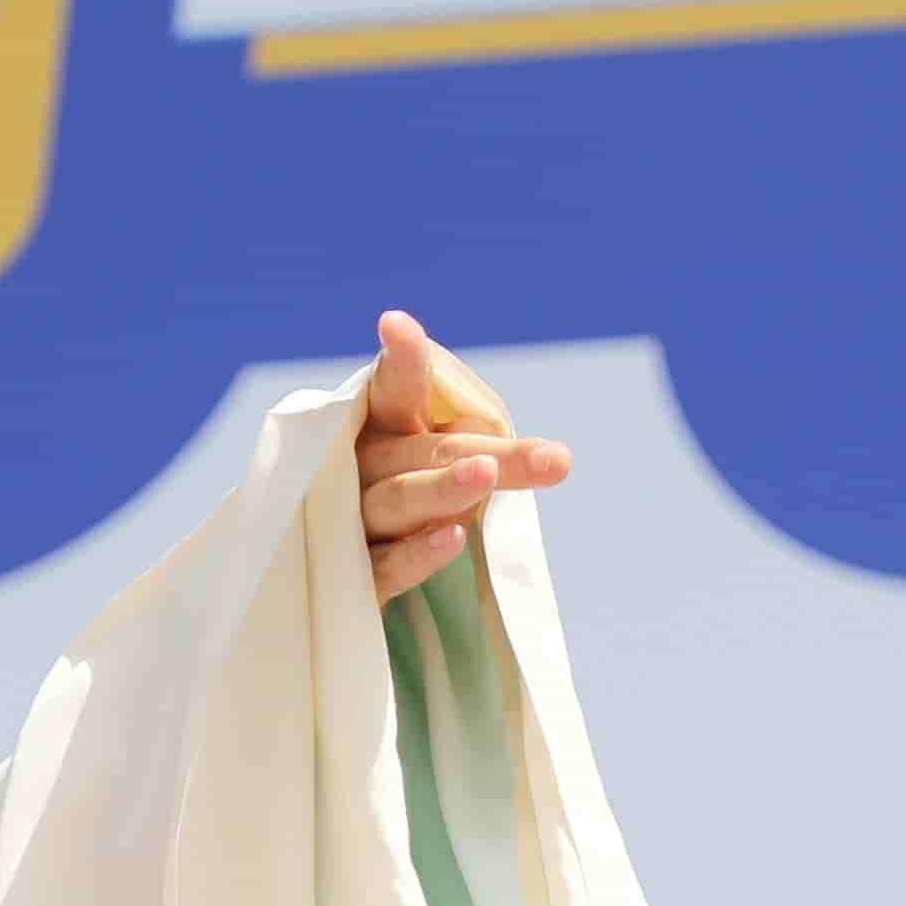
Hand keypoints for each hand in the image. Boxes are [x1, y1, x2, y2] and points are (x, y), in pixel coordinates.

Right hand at [358, 309, 571, 603]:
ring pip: (396, 501)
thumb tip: (551, 459)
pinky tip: (455, 540)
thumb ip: (471, 443)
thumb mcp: (437, 463)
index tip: (396, 324)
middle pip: (425, 453)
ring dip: (442, 488)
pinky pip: (385, 568)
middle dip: (490, 453)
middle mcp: (361, 467)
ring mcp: (353, 523)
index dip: (400, 361)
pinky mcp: (356, 581)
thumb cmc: (411, 506)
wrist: (354, 580)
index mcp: (381, 428)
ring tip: (486, 475)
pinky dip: (418, 554)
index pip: (392, 389)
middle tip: (553, 460)